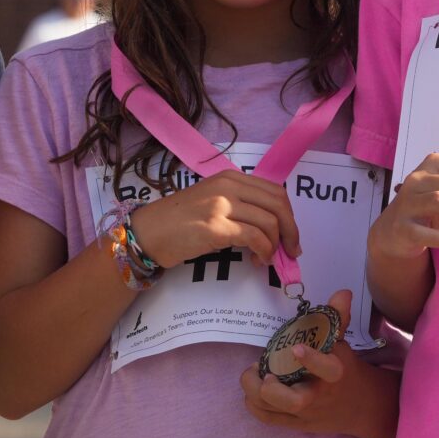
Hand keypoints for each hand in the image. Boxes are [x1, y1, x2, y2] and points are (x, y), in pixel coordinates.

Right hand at [129, 170, 299, 270]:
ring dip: (275, 245)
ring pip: (269, 222)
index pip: (274, 191)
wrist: (147, 233)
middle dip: (291, 230)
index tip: (290, 234)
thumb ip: (239, 205)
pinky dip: (264, 251)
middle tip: (291, 250)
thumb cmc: (178, 222)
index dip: (289, 215)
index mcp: (230, 177)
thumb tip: (271, 226)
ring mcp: (221, 205)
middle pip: (278, 204)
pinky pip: (255, 238)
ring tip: (267, 259)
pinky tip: (258, 260)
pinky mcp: (216, 227)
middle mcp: (228, 186)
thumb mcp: (212, 201)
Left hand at [238, 292, 398, 437]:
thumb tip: (342, 292)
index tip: (296, 348)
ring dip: (254, 391)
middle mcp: (319, 396)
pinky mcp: (294, 424)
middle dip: (270, 387)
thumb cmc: (345, 369)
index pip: (326, 369)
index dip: (311, 360)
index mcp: (334, 374)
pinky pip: (266, 418)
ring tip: (253, 373)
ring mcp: (305, 413)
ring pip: (272, 409)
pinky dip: (253, 404)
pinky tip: (254, 389)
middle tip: (263, 370)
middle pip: (293, 400)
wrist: (359, 405)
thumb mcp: (343, 343)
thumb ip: (337, 318)